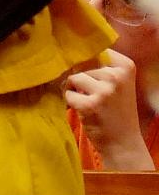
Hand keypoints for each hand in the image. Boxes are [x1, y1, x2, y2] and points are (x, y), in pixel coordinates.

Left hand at [65, 49, 154, 169]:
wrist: (123, 143)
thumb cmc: (116, 109)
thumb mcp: (117, 83)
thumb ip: (100, 65)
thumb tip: (69, 50)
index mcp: (126, 66)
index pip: (95, 50)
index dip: (88, 61)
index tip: (96, 75)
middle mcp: (117, 77)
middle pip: (82, 64)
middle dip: (82, 79)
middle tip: (95, 96)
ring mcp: (104, 92)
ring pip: (73, 78)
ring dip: (75, 90)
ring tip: (90, 103)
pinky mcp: (90, 105)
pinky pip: (68, 93)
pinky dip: (71, 102)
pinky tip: (85, 111)